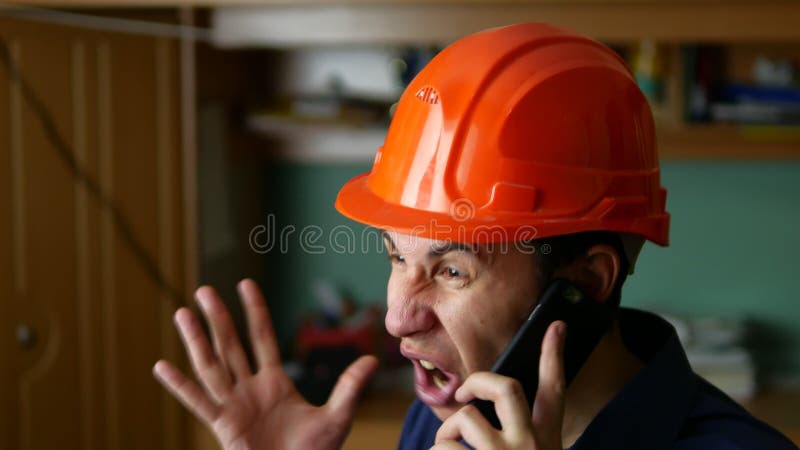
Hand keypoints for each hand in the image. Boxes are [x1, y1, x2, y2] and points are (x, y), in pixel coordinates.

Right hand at [153, 279, 378, 449]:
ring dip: (196, 340)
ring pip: (211, 365)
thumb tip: (372, 358)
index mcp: (275, 382)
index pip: (262, 337)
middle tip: (204, 290)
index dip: (254, 310)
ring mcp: (234, 406)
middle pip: (231, 345)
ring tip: (181, 313)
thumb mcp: (337, 417)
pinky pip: (198, 402)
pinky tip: (162, 365)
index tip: (245, 284)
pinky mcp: (224, 426)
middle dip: (218, 318)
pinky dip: (179, 386)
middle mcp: (250, 389)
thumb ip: (349, 387)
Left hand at [432, 321, 566, 449]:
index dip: (554, 356)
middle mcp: (530, 444)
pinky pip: (444, 446)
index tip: (557, 325)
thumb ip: (520, 433)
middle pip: (507, 388)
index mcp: (546, 440)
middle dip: (477, 382)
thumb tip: (484, 412)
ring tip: (445, 445)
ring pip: (467, 417)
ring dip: (446, 432)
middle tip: (462, 392)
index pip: (555, 391)